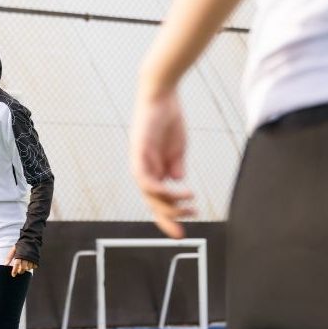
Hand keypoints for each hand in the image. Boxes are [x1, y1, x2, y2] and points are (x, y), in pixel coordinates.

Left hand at [5, 246, 35, 276]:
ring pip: (29, 267)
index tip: (13, 275)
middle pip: (23, 268)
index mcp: (19, 254)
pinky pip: (34, 266)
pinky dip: (31, 267)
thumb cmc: (20, 246)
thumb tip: (5, 265)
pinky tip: (29, 265)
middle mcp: (26, 256)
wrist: (31, 240)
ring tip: (24, 267)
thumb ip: (9, 257)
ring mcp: (32, 258)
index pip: (16, 265)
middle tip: (18, 271)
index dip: (14, 271)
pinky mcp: (36, 258)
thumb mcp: (13, 249)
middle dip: (20, 271)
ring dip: (26, 269)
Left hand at [130, 86, 194, 238]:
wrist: (162, 95)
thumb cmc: (168, 120)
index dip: (169, 218)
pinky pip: (146, 179)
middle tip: (183, 233)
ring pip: (149, 195)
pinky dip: (162, 189)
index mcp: (153, 170)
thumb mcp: (177, 150)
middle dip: (167, 220)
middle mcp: (143, 169)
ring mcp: (139, 162)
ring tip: (189, 208)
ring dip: (169, 206)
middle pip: (152, 203)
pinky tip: (180, 191)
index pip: (158, 200)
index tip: (182, 233)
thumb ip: (176, 167)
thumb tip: (177, 183)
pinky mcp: (138, 153)